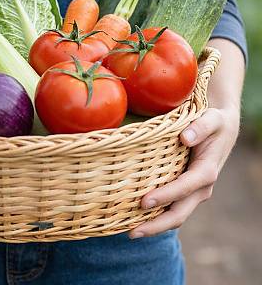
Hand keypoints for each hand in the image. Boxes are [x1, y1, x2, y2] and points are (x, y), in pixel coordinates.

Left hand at [129, 106, 238, 238]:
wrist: (222, 129)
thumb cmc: (214, 122)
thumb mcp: (212, 119)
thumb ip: (200, 127)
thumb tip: (185, 138)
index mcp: (206, 172)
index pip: (184, 188)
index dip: (165, 196)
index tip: (144, 202)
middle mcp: (200, 188)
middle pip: (179, 214)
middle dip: (156, 225)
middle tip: (132, 232)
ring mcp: (193, 192)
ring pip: (175, 216)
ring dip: (154, 225)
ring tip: (130, 231)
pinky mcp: (185, 191)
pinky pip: (171, 208)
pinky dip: (156, 216)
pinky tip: (137, 217)